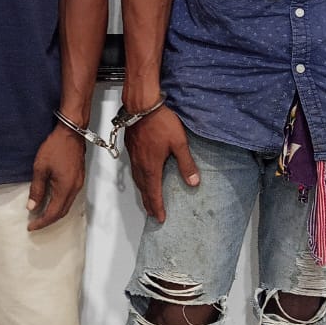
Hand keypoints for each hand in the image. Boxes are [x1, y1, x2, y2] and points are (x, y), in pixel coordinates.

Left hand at [27, 124, 85, 230]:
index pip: (53, 212)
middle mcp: (75, 188)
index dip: (42, 222)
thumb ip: (37, 189)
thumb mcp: (40, 168)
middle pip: (62, 212)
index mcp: (65, 188)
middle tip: (35, 224)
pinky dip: (60, 203)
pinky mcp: (78, 177)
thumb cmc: (56, 146)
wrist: (71, 132)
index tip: (31, 226)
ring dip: (55, 212)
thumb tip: (32, 206)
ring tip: (41, 214)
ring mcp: (78, 183)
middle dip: (48, 220)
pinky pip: (70, 196)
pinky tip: (52, 201)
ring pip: (67, 205)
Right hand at [125, 105, 198, 221]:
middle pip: (143, 189)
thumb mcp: (179, 143)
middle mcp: (140, 164)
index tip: (159, 218)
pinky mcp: (131, 147)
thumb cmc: (160, 121)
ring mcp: (134, 156)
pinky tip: (141, 176)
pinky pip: (134, 169)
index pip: (154, 193)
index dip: (157, 207)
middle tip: (152, 213)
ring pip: (137, 180)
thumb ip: (186, 164)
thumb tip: (194, 182)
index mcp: (152, 167)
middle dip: (149, 203)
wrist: (142, 106)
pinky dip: (138, 179)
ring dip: (143, 192)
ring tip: (147, 199)